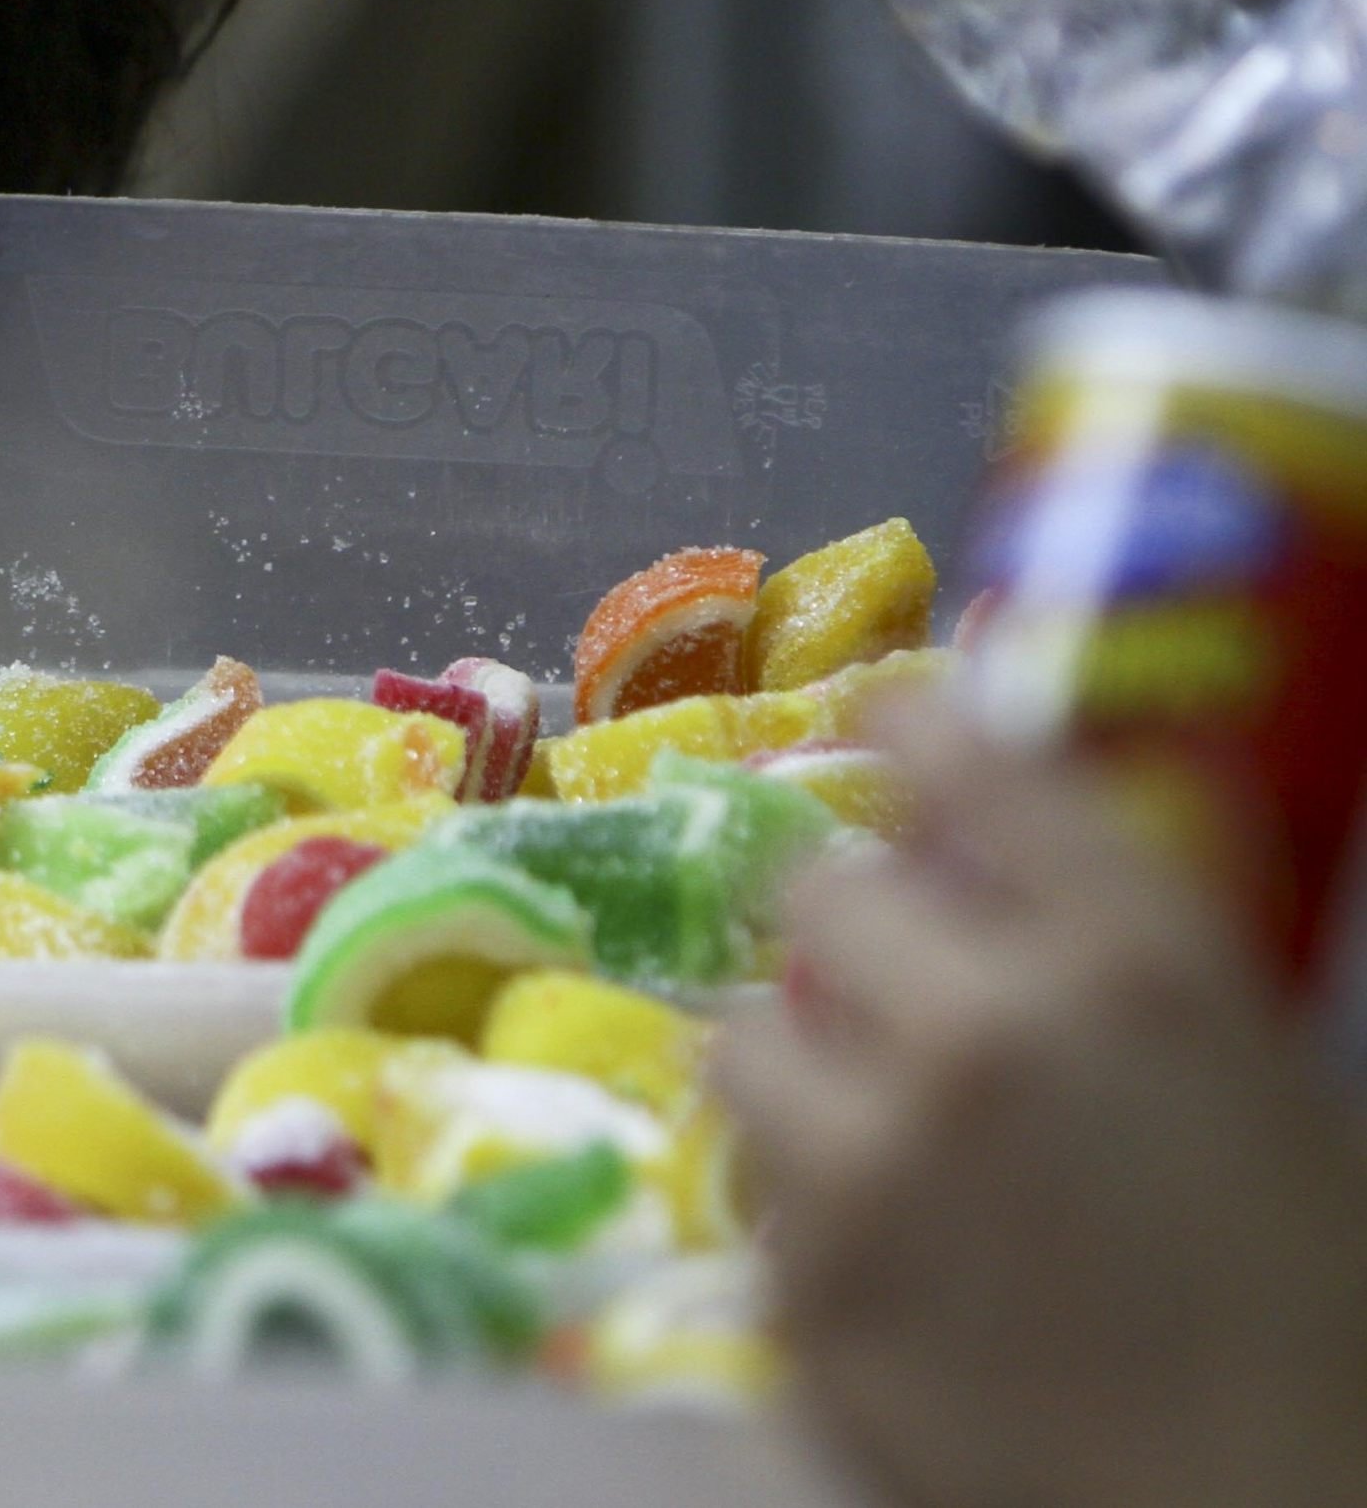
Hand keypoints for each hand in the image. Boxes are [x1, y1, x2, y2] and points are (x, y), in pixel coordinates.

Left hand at [715, 695, 1366, 1507]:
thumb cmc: (1323, 1328)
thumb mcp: (1265, 1095)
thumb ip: (1129, 973)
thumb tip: (1016, 887)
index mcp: (1133, 966)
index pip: (975, 764)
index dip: (916, 732)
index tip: (887, 728)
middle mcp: (978, 1031)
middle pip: (820, 894)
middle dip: (854, 936)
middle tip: (893, 991)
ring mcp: (866, 1162)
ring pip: (747, 1042)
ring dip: (800, 1073)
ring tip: (873, 1139)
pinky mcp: (802, 1290)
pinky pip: (759, 1201)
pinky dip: (809, 1221)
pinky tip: (896, 1274)